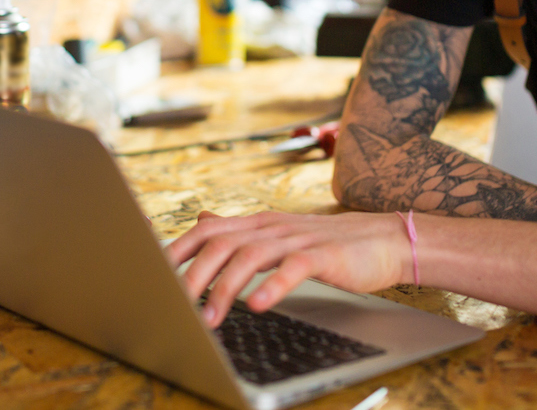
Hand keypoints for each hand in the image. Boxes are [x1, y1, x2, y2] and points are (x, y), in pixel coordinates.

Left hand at [164, 210, 412, 327]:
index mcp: (258, 223)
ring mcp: (297, 239)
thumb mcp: (277, 234)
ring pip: (250, 256)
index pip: (208, 230)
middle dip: (193, 275)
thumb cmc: (328, 244)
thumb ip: (240, 231)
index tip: (153, 273)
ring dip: (225, 288)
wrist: (383, 240)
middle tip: (176, 305)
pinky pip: (293, 268)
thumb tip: (202, 220)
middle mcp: (272, 227)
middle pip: (222, 243)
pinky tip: (257, 306)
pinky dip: (272, 287)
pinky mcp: (323, 255)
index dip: (178, 249)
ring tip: (211, 317)